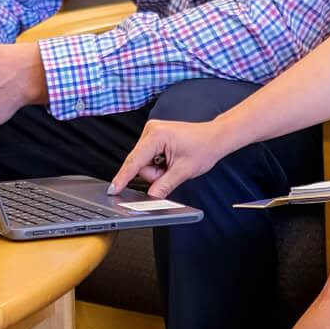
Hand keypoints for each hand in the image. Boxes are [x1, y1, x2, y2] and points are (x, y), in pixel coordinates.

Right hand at [109, 118, 224, 198]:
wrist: (215, 138)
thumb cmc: (204, 147)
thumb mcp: (183, 171)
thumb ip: (162, 186)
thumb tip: (149, 198)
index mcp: (157, 135)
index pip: (135, 161)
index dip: (123, 177)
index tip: (113, 189)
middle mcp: (151, 130)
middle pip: (140, 164)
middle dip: (154, 173)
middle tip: (172, 171)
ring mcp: (152, 132)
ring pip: (144, 163)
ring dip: (157, 170)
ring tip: (173, 164)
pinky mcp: (155, 137)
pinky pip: (148, 158)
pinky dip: (158, 164)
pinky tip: (170, 160)